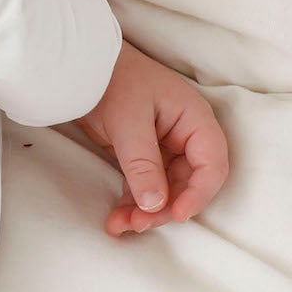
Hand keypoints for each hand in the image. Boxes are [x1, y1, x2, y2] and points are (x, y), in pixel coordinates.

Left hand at [68, 41, 229, 235]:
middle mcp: (185, 136)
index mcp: (194, 120)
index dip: (198, 193)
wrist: (79, 66)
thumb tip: (155, 205)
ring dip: (146, 211)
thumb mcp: (128, 122)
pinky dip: (132, 203)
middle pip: (188, 183)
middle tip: (138, 223)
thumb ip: (143, 164)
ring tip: (121, 225)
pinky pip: (145, 186)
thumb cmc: (112, 80)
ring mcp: (164, 147)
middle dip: (165, 208)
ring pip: (165, 190)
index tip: (176, 214)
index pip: (212, 164)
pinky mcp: (143, 156)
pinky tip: (115, 220)